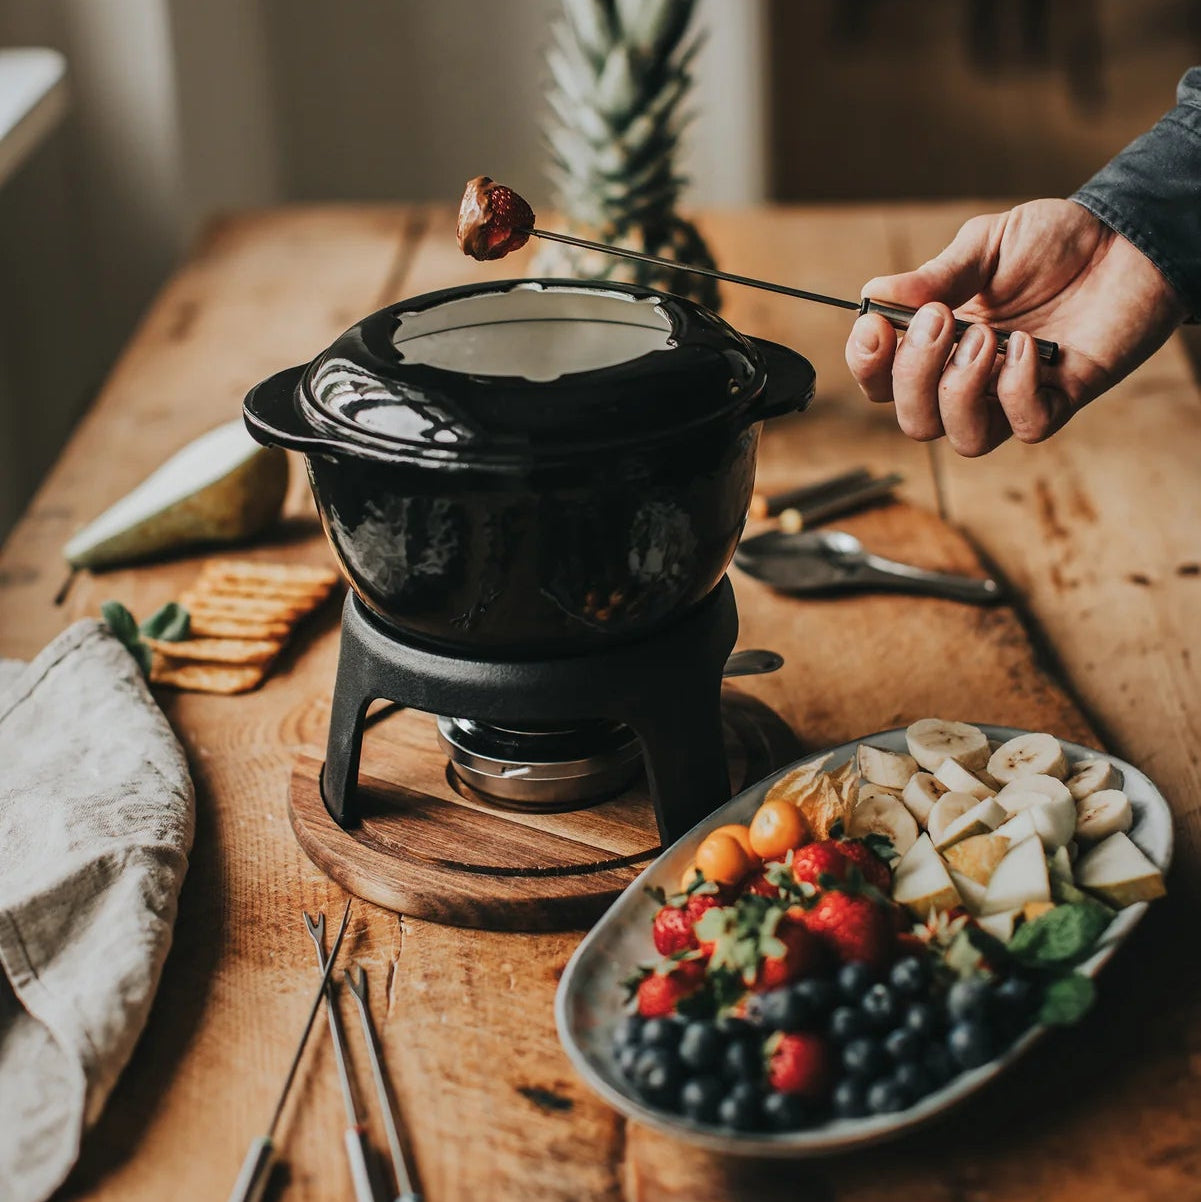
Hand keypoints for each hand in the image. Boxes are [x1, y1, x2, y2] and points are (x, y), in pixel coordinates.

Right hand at [844, 199, 1185, 455]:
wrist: (1126, 240)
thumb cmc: (1054, 244)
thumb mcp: (985, 245)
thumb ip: (934, 276)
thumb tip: (875, 294)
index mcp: (938, 344)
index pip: (882, 382)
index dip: (868, 366)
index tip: (874, 326)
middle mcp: (967, 379)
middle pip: (914, 421)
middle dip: (915, 375)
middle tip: (941, 319)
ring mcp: (1011, 396)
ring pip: (961, 438)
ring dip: (962, 391)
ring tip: (987, 337)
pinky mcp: (1058, 401)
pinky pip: (1023, 427)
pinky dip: (1016, 390)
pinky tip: (1028, 345)